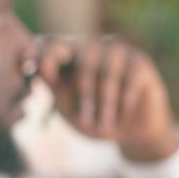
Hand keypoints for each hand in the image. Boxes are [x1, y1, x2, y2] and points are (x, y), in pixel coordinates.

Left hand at [35, 36, 178, 162]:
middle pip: (85, 59)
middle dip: (84, 94)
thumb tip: (38, 69)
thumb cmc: (94, 120)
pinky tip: (124, 115)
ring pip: (108, 72)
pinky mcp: (140, 62)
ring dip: (105, 104)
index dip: (47, 53)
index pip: (53, 44)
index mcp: (68, 57)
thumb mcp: (69, 110)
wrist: (131, 133)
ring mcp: (119, 52)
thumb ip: (55, 89)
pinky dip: (125, 103)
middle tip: (84, 123)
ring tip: (105, 127)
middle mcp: (93, 48)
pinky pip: (130, 80)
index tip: (43, 72)